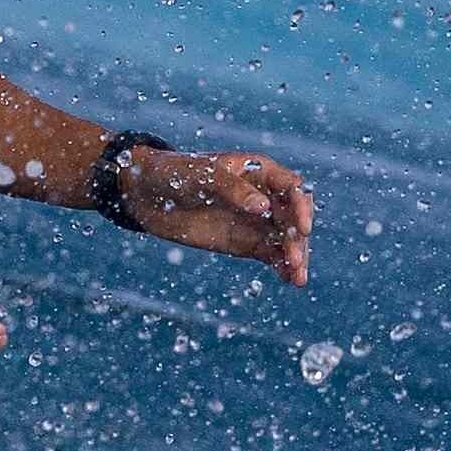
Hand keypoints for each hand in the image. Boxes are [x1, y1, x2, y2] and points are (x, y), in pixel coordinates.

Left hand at [116, 147, 315, 286]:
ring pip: (284, 239)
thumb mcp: (203, 176)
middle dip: (297, 239)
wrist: (147, 195)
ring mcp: (255, 221)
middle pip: (292, 217)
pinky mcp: (244, 243)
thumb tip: (262, 206)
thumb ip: (233, 190)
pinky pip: (269, 254)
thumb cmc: (176, 173)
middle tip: (295, 261)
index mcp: (259, 171)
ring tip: (297, 278)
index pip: (292, 188)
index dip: (301, 207)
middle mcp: (263, 195)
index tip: (302, 228)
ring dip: (294, 256)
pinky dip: (281, 266)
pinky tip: (290, 279)